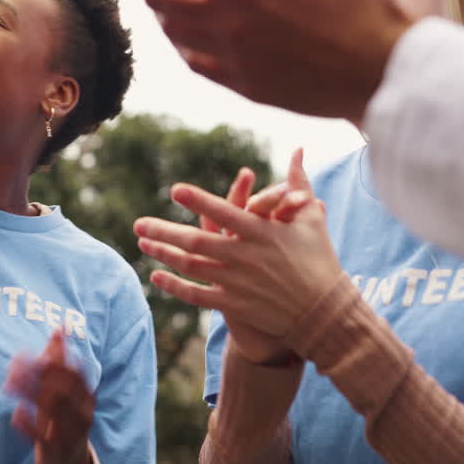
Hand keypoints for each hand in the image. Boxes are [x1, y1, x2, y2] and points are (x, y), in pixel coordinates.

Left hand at [5, 331, 96, 463]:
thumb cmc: (65, 421)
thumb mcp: (65, 393)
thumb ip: (60, 362)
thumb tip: (59, 327)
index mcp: (85, 398)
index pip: (76, 372)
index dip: (61, 354)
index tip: (46, 337)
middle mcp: (81, 414)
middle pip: (63, 388)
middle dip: (42, 371)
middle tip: (18, 358)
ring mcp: (69, 433)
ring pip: (51, 409)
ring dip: (29, 392)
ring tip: (9, 382)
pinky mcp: (54, 450)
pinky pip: (40, 437)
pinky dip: (28, 424)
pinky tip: (16, 412)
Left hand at [126, 0, 412, 122]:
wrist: (382, 71)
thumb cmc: (361, 1)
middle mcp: (226, 25)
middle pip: (156, 0)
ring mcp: (231, 59)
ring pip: (171, 33)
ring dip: (161, 7)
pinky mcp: (242, 84)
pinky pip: (193, 61)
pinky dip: (180, 38)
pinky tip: (189, 26)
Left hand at [136, 149, 341, 337]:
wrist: (324, 314)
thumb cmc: (319, 260)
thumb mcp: (311, 219)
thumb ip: (298, 183)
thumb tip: (298, 150)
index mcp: (262, 233)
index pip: (225, 213)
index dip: (200, 201)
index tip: (175, 190)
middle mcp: (245, 257)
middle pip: (196, 242)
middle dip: (164, 232)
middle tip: (139, 224)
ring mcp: (237, 283)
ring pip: (191, 267)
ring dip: (164, 255)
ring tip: (142, 244)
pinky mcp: (234, 305)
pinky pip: (197, 296)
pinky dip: (174, 287)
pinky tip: (155, 276)